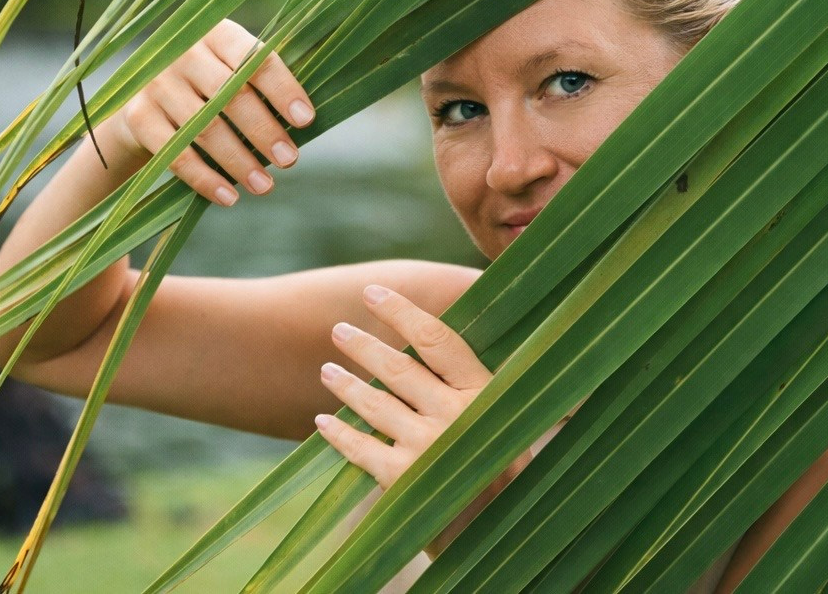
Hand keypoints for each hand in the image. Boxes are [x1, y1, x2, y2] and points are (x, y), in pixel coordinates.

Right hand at [107, 19, 315, 205]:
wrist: (144, 99)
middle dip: (264, 130)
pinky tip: (229, 197)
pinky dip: (204, 179)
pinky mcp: (138, 117)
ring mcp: (157, 84)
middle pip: (231, 94)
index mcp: (218, 34)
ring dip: (239, 161)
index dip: (282, 89)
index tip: (306, 120)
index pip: (254, 58)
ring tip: (265, 186)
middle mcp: (183, 52)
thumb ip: (264, 84)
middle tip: (289, 160)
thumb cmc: (210, 87)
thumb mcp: (235, 71)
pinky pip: (176, 154)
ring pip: (205, 127)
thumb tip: (305, 121)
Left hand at [315, 283, 520, 491]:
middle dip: (362, 345)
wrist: (500, 534)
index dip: (401, 312)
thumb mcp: (504, 420)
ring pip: (374, 403)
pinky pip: (359, 447)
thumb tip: (434, 336)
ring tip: (326, 370)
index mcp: (484, 393)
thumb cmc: (502, 471)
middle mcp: (456, 415)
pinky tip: (323, 422)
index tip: (373, 293)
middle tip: (338, 330)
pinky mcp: (402, 479)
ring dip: (345, 384)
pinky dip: (338, 433)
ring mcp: (427, 447)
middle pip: (398, 368)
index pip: (437, 339)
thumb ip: (472, 384)